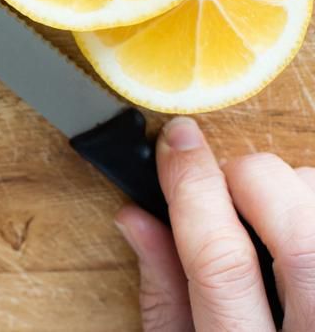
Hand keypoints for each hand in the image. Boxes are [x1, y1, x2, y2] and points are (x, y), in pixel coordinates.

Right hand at [116, 116, 314, 330]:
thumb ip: (163, 294)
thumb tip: (138, 216)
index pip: (220, 256)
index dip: (191, 185)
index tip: (176, 140)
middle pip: (294, 220)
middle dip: (247, 177)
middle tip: (223, 189)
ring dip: (292, 194)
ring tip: (271, 225)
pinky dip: (313, 208)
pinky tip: (299, 241)